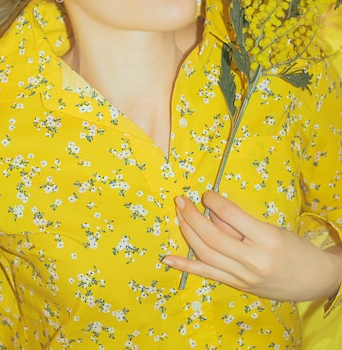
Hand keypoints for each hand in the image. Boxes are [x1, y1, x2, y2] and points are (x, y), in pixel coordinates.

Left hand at [162, 191, 341, 301]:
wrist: (313, 279)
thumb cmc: (294, 248)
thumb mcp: (272, 229)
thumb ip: (241, 222)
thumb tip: (211, 210)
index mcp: (267, 240)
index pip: (233, 216)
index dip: (215, 202)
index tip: (206, 194)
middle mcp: (254, 261)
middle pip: (213, 237)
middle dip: (192, 216)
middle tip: (180, 200)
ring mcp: (243, 277)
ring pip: (206, 254)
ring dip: (187, 233)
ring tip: (178, 215)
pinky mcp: (237, 285)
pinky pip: (207, 274)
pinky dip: (186, 266)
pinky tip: (168, 258)